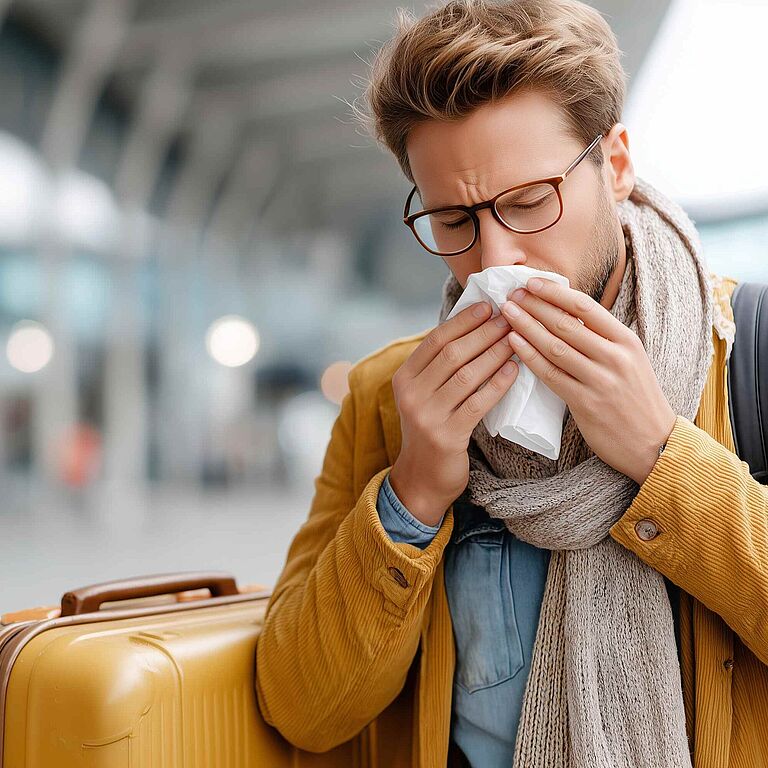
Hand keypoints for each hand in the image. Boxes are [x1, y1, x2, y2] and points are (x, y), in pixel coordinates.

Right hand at [389, 301, 519, 524]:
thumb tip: (472, 328)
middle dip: (484, 333)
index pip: (435, 340)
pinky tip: (514, 369)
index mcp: (404, 378)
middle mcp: (410, 394)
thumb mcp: (424, 395)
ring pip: (467, 375)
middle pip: (452, 354)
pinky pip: (478, 402)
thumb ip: (438, 367)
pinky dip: (498, 383)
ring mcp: (426, 415)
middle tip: (510, 318)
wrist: (422, 478)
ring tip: (516, 339)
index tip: (488, 307)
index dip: (463, 321)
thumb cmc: (432, 429)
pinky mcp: (446, 435)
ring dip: (495, 354)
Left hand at [500, 277, 675, 484]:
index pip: (585, 307)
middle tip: (511, 294)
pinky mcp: (586, 403)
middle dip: (535, 305)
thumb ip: (603, 339)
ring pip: (555, 346)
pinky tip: (513, 343)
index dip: (555, 292)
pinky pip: (551, 374)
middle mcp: (614, 356)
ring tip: (507, 313)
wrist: (655, 443)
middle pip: (566, 323)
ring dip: (527, 326)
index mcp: (626, 340)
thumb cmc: (637, 400)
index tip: (532, 282)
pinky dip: (529, 356)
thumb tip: (567, 314)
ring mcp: (600, 380)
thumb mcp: (630, 360)